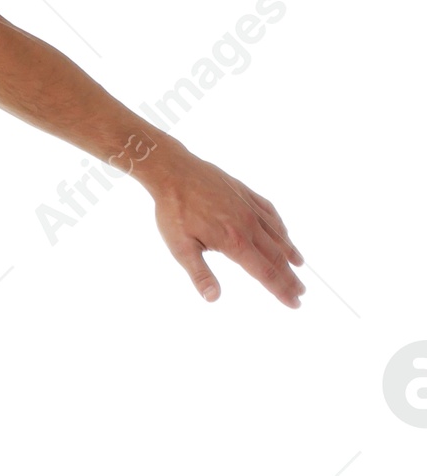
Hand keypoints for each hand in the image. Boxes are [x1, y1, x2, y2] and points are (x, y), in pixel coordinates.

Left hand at [140, 141, 303, 308]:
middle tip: (301, 293)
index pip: (264, 272)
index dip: (281, 290)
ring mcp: (249, 207)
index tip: (294, 304)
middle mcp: (248, 225)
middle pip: (276, 257)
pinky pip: (270, 212)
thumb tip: (213, 299)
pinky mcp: (246, 194)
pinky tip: (284, 235)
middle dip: (290, 278)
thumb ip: (199, 274)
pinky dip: (280, 227)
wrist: (175, 172)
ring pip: (277, 234)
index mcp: (234, 241)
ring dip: (289, 253)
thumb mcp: (180, 248)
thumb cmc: (174, 211)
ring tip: (299, 267)